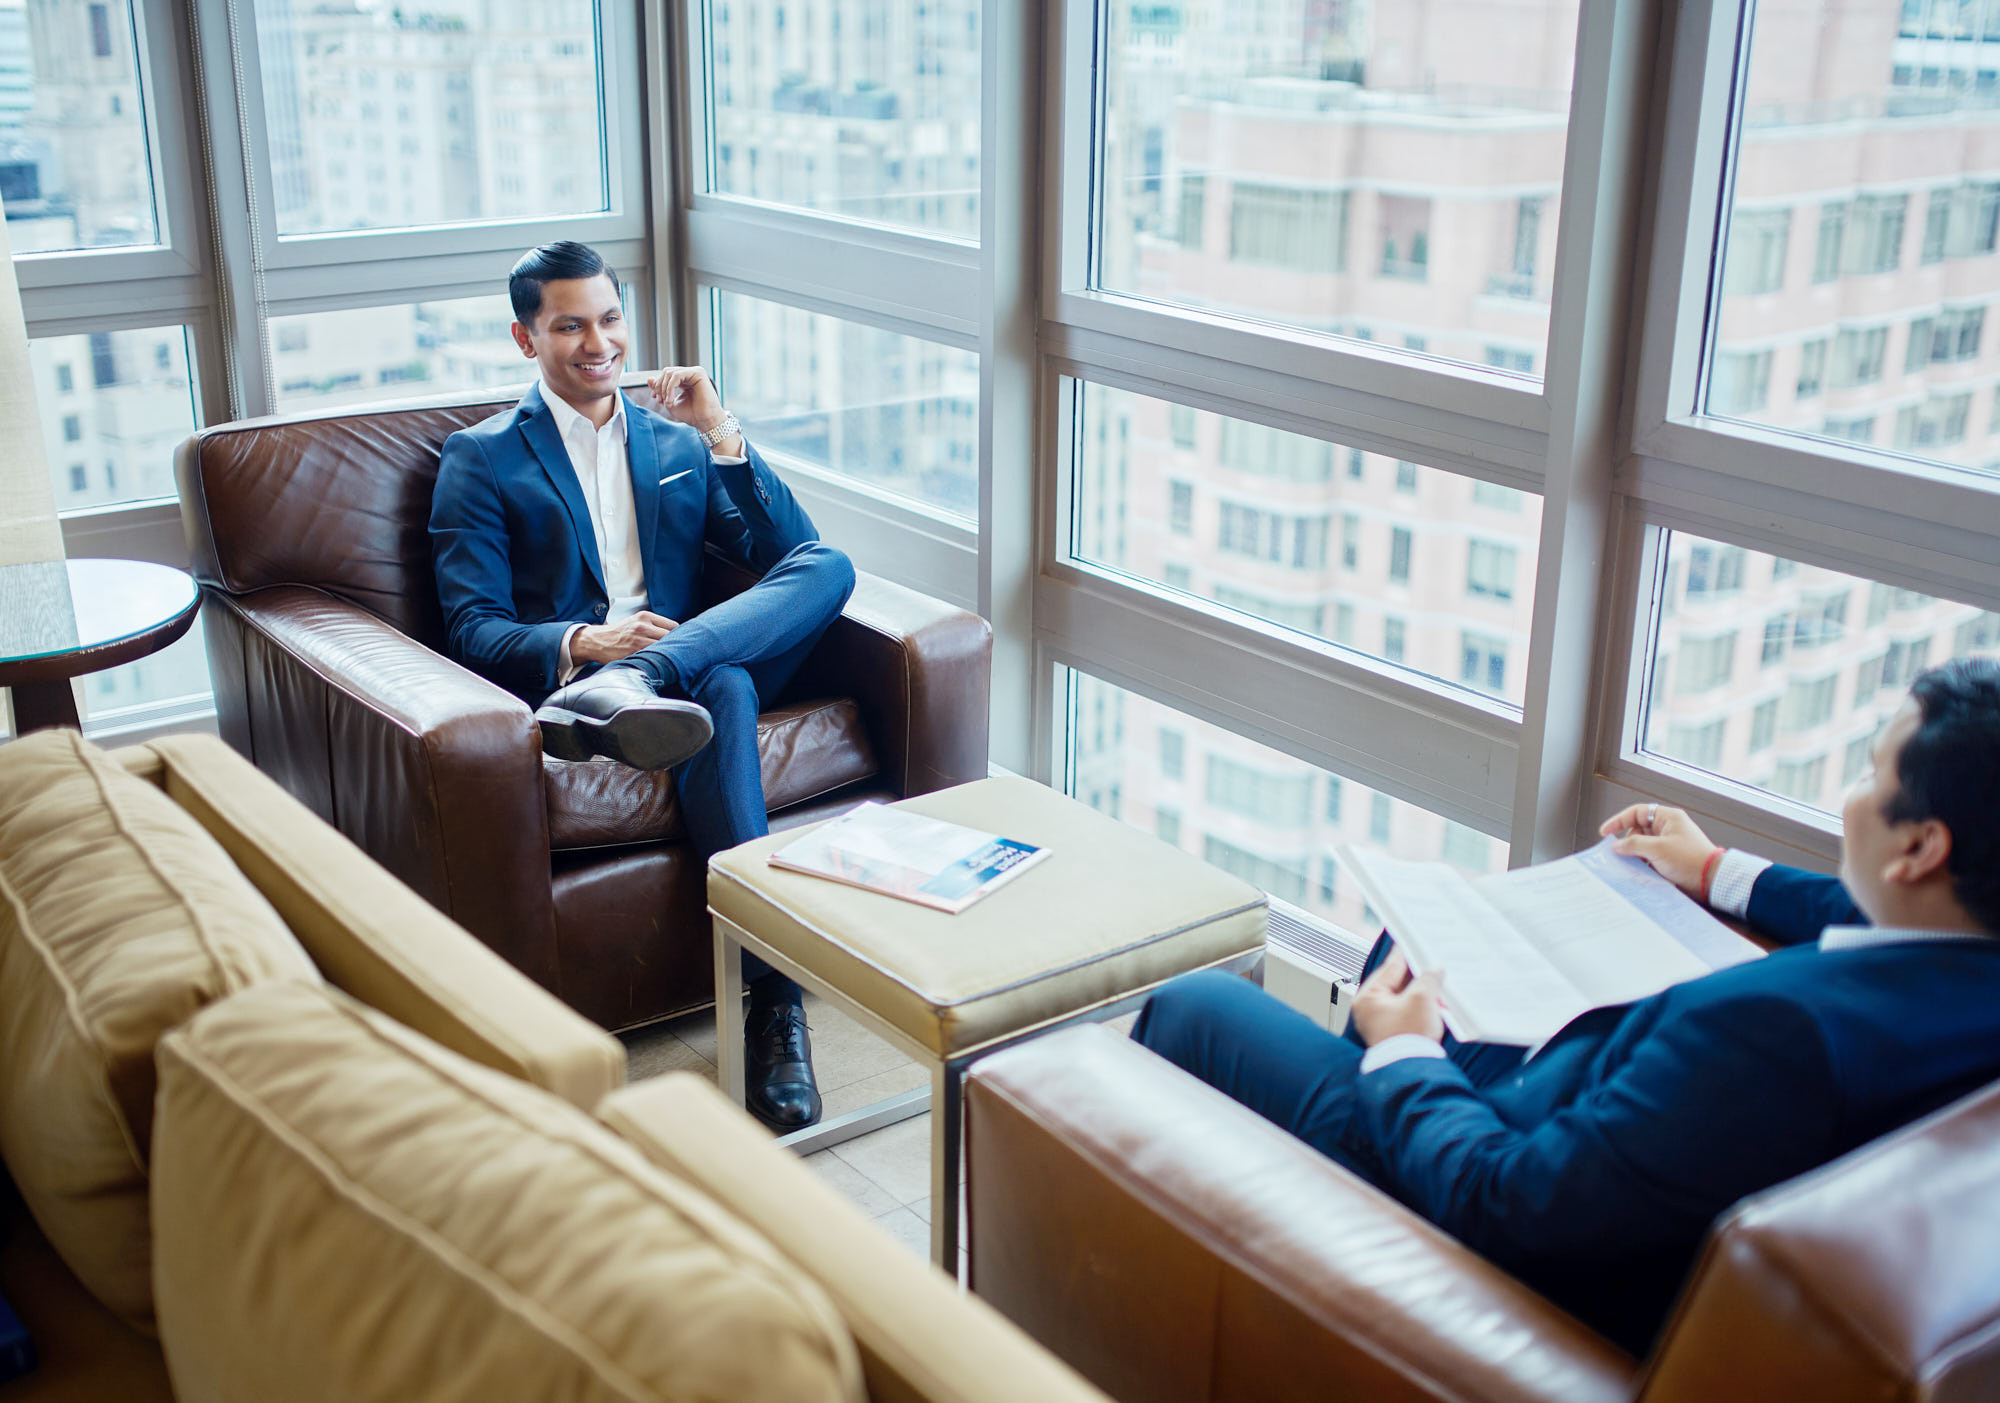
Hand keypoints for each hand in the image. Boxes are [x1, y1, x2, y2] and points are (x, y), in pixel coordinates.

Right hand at [571, 611, 677, 663]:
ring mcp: (637, 641)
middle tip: (674, 653)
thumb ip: (654, 626)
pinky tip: (654, 663)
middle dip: (673, 646)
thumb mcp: (636, 622)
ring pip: (663, 649)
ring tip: (664, 659)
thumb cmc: (620, 633)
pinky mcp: (633, 653)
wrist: (597, 641)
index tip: (677, 642)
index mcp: (645, 616)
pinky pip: (651, 658)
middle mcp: (642, 626)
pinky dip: (655, 661)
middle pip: (670, 638)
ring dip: (665, 655)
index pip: (673, 626)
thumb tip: (677, 635)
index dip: (677, 636)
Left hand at [647, 366, 725, 430]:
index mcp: (685, 381)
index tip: (656, 398)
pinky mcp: (698, 373)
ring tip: (667, 402)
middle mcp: (690, 375)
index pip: (666, 376)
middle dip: (659, 386)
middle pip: (666, 372)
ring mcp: (694, 373)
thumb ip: (660, 390)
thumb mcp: (669, 402)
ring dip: (664, 388)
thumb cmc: (692, 415)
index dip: (658, 385)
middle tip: (660, 400)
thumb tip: (648, 379)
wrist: (705, 422)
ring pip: (670, 373)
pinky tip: (671, 398)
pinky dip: (670, 387)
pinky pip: (677, 375)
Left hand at [1350, 949, 1444, 1046]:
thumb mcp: (1422, 1000)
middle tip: (1431, 963)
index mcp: (1369, 997)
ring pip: (1403, 998)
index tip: (1413, 943)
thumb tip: (1434, 970)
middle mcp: (1370, 1009)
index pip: (1390, 968)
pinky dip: (1420, 1006)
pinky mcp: (1393, 1033)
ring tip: (1436, 983)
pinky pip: (1407, 1012)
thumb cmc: (1408, 1038)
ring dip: (1421, 992)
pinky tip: (1434, 1003)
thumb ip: (1428, 979)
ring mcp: (1381, 1022)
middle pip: (1396, 983)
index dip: (1405, 954)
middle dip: (1416, 975)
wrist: (1411, 1070)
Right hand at [1597, 802, 1718, 898]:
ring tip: (1628, 864)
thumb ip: (1633, 844)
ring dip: (1634, 854)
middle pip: (1638, 830)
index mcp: (1668, 818)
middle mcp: (1668, 828)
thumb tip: (1617, 845)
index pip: (1637, 812)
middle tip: (1618, 853)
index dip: (1619, 821)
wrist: (1711, 881)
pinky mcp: (1669, 859)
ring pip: (1642, 845)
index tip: (1605, 833)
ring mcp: (1669, 844)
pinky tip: (1638, 870)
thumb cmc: (1690, 859)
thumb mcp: (1657, 849)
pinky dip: (1642, 863)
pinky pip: (1649, 857)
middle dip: (1627, 841)